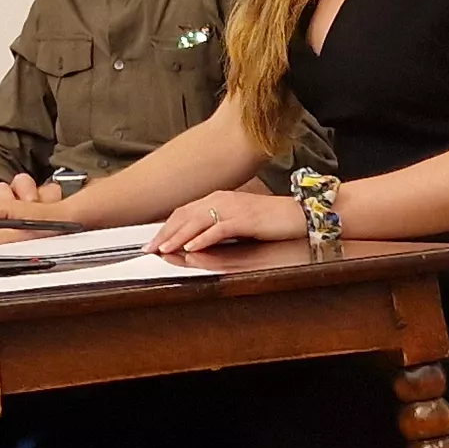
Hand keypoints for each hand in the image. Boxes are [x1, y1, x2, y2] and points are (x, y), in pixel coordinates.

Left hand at [151, 189, 298, 254]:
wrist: (299, 214)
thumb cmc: (270, 219)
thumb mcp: (238, 221)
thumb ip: (217, 226)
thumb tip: (196, 241)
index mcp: (218, 198)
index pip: (185, 212)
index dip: (167, 227)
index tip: (153, 241)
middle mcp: (222, 199)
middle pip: (186, 215)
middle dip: (166, 233)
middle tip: (150, 248)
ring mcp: (234, 208)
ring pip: (198, 221)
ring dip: (178, 236)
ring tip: (164, 249)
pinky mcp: (246, 219)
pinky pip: (219, 228)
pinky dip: (203, 238)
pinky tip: (192, 247)